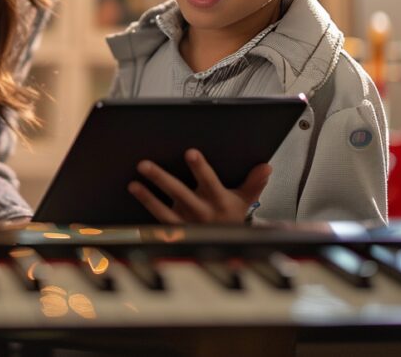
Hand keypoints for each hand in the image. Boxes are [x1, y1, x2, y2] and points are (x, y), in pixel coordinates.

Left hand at [127, 149, 271, 223]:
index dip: (200, 168)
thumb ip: (255, 182)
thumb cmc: (231, 216)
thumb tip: (266, 166)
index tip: (190, 153)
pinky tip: (136, 192)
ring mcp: (186, 223)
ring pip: (164, 210)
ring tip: (134, 183)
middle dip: (162, 179)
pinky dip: (146, 207)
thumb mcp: (245, 199)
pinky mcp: (176, 231)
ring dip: (148, 196)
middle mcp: (201, 212)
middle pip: (180, 193)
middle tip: (145, 165)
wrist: (227, 246)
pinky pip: (158, 220)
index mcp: (219, 201)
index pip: (209, 182)